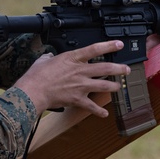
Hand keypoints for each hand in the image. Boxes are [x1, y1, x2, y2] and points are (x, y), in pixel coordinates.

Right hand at [14, 40, 130, 117]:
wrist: (33, 92)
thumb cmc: (36, 76)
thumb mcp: (43, 60)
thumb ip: (49, 57)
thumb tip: (49, 57)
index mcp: (72, 58)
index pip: (95, 49)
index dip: (109, 46)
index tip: (119, 44)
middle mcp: (80, 71)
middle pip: (105, 68)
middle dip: (119, 68)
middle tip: (126, 69)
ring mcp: (81, 86)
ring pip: (104, 85)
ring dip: (114, 86)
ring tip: (119, 86)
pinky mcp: (78, 99)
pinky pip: (92, 106)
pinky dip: (99, 111)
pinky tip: (104, 114)